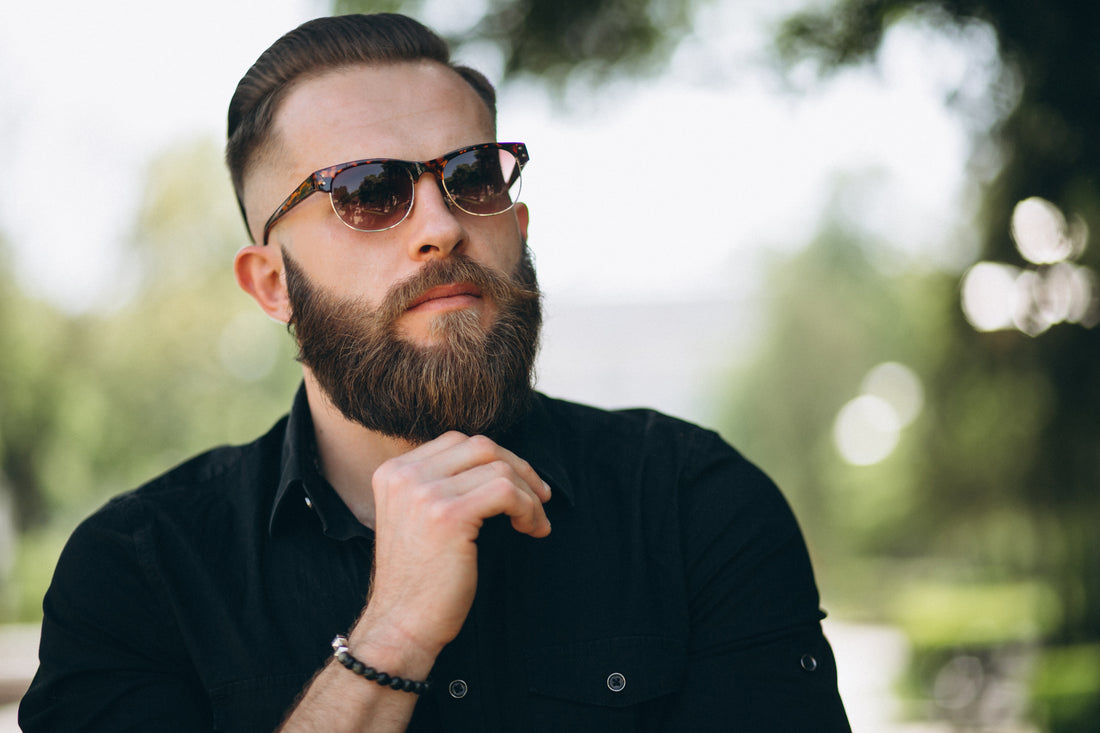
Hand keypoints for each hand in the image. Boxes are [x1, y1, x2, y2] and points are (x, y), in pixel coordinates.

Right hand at [353, 432, 551, 659]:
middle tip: (540, 497)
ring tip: (534, 523)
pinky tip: (530, 530)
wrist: (402, 624)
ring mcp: (424, 493)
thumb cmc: (419, 579)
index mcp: (393, 472)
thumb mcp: (417, 517)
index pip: (458, 442)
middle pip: (481, 446)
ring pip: (499, 468)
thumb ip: (440, 484)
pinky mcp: (448, 516)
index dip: (496, 459)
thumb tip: (497, 464)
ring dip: (528, 495)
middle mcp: (404, 476)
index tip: (517, 485)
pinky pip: (506, 492)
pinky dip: (528, 508)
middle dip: (519, 469)